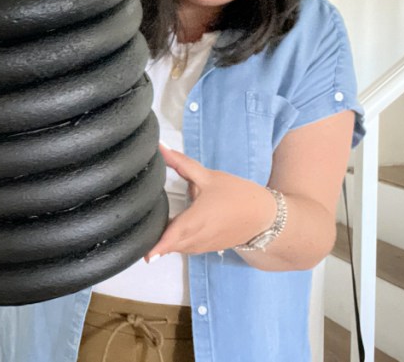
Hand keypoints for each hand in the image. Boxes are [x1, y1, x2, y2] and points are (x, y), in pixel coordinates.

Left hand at [145, 144, 275, 260]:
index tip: (145, 256)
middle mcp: (198, 237)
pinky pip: (187, 248)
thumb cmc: (237, 194)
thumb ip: (181, 163)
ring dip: (166, 243)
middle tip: (140, 232)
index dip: (158, 247)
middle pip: (170, 245)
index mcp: (197, 220)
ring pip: (178, 248)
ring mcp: (203, 246)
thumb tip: (161, 148)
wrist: (264, 215)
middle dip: (155, 241)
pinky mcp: (208, 248)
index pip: (172, 237)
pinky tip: (170, 232)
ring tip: (150, 232)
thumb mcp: (208, 176)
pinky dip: (177, 243)